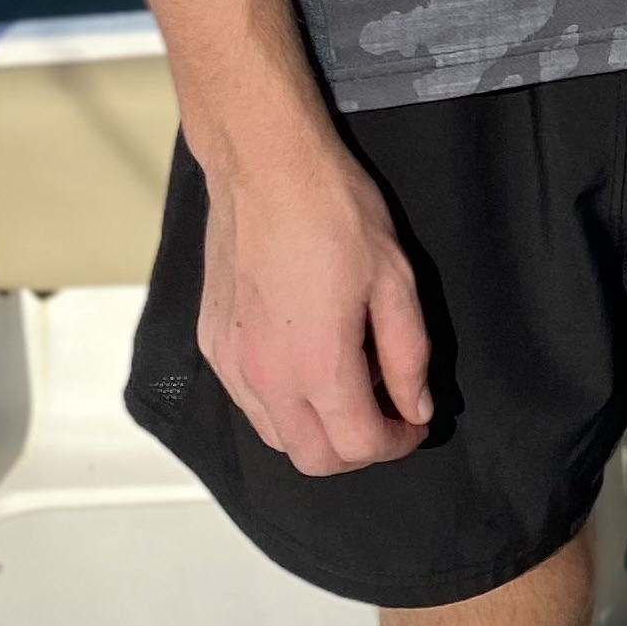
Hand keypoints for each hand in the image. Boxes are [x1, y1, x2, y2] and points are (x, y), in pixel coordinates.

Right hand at [194, 132, 433, 475]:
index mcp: (317, 366)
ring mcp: (231, 364)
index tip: (415, 423)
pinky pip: (247, 402)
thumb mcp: (396, 278)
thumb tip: (415, 406)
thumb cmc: (333, 211)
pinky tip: (305, 363)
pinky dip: (281, 405)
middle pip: (313, 459)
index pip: (358, 446)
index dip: (397, 443)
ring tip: (350, 387)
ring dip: (317, 432)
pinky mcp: (211, 344)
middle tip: (387, 414)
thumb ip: (409, 354)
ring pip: (276, 437)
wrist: (265, 165)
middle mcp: (265, 378)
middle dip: (358, 450)